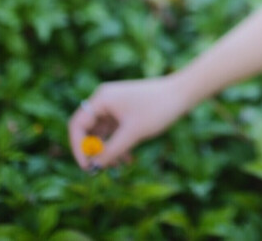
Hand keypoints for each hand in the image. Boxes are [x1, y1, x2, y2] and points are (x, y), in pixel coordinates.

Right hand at [68, 74, 188, 168]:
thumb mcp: (133, 133)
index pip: (77, 125)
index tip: (87, 166)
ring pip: (102, 133)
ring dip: (107, 150)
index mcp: (102, 99)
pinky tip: (127, 159)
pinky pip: (114, 131)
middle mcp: (105, 100)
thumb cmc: (158, 108)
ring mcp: (115, 106)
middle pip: (87, 130)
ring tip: (119, 165)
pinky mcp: (126, 112)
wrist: (183, 93)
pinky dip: (118, 145)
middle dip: (94, 151)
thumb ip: (112, 150)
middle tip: (101, 169)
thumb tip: (94, 167)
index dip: (78, 147)